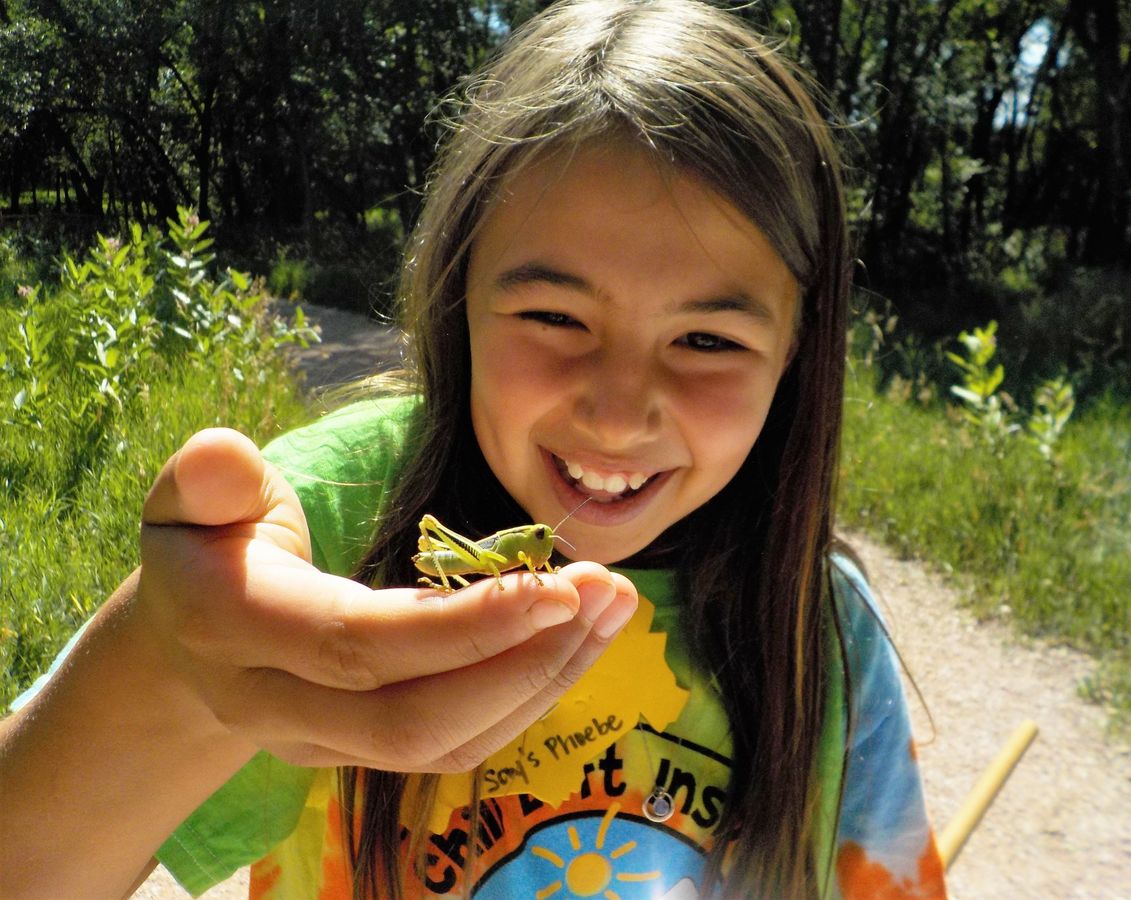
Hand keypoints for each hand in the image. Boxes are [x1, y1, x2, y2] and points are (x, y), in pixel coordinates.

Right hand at [137, 427, 637, 771]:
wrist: (191, 650)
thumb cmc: (206, 552)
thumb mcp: (189, 502)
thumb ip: (205, 480)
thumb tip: (226, 457)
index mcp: (237, 631)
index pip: (358, 646)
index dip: (460, 627)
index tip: (555, 584)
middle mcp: (280, 708)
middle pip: (415, 720)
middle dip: (525, 662)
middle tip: (607, 588)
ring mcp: (326, 744)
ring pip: (449, 744)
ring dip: (546, 679)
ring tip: (614, 605)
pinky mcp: (369, 754)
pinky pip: (460, 744)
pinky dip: (530, 694)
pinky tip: (577, 636)